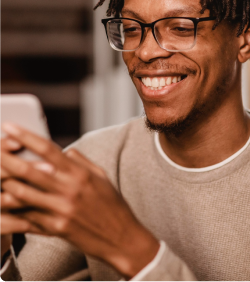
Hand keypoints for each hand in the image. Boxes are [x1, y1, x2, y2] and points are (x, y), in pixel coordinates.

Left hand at [0, 123, 159, 277]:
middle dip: (6, 158)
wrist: (122, 238)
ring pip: (23, 193)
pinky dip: (15, 209)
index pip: (48, 149)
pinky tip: (5, 202)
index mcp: (80, 174)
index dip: (26, 136)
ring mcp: (61, 210)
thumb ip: (81, 162)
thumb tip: (65, 151)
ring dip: (5, 183)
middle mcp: (69, 189)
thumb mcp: (101, 177)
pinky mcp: (57, 229)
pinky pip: (29, 217)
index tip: (9, 126)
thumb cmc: (113, 205)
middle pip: (29, 169)